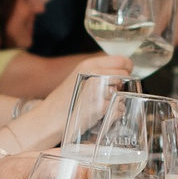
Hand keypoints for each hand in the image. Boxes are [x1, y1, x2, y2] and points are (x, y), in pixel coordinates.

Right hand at [14, 56, 131, 148]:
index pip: (122, 61)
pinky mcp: (100, 107)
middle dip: (122, 84)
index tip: (124, 74)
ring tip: (103, 103)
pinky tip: (102, 113)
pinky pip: (119, 108)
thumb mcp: (80, 76)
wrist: (50, 118)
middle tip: (111, 92)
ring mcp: (99, 91)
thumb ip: (99, 70)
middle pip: (125, 75)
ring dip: (118, 99)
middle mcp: (96, 75)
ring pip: (123, 92)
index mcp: (90, 64)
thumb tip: (123, 69)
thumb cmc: (65, 99)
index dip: (127, 68)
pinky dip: (115, 113)